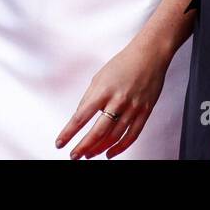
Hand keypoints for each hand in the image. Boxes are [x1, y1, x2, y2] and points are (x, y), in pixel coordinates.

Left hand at [56, 39, 168, 158]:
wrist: (150, 54)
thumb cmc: (123, 63)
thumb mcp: (99, 78)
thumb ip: (89, 98)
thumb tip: (79, 117)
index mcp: (103, 91)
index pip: (81, 117)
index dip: (68, 133)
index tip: (60, 143)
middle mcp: (118, 101)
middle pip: (98, 132)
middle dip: (83, 146)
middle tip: (74, 155)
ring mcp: (133, 107)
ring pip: (114, 136)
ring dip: (99, 149)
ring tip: (89, 154)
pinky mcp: (145, 111)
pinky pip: (132, 135)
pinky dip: (120, 147)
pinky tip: (110, 153)